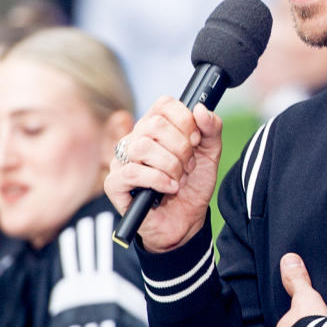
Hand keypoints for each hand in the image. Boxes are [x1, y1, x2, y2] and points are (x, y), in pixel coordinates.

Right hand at [104, 97, 221, 251]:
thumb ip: (211, 130)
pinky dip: (158, 180)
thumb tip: (202, 109)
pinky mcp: (115, 184)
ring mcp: (122, 162)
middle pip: (154, 124)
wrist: (186, 222)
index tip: (196, 140)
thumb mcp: (210, 155)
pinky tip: (169, 188)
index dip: (184, 119)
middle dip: (180, 147)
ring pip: (143, 147)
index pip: (163, 104)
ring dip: (170, 165)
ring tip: (178, 179)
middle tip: (189, 165)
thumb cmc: (192, 186)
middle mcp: (135, 140)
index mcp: (154, 128)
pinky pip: (133, 172)